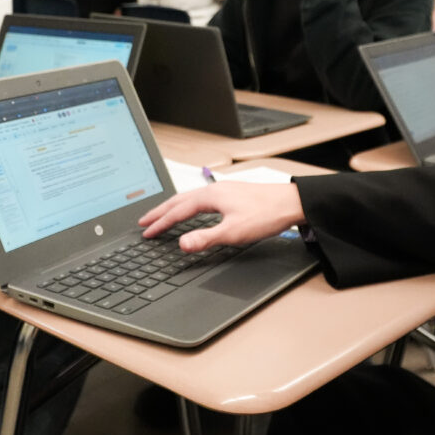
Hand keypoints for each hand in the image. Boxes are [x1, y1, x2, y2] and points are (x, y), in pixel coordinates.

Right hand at [138, 181, 305, 252]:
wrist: (291, 203)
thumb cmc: (266, 214)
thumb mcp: (233, 232)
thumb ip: (205, 239)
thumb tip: (181, 244)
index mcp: (210, 197)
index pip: (177, 211)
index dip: (160, 223)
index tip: (146, 232)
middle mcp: (214, 190)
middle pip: (179, 200)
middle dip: (160, 212)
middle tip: (143, 221)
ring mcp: (222, 190)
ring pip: (189, 198)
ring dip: (173, 208)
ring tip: (161, 215)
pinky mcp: (231, 194)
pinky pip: (200, 199)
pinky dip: (187, 206)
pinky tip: (192, 211)